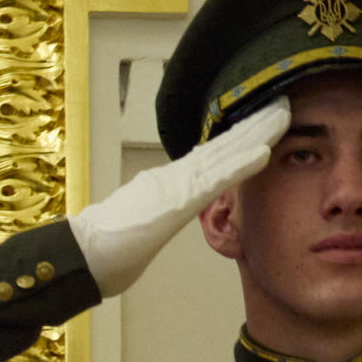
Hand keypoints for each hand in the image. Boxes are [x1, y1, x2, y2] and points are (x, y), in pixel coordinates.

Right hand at [67, 96, 289, 296]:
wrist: (78, 258)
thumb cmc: (101, 254)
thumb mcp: (134, 233)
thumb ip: (147, 222)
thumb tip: (151, 221)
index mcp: (164, 186)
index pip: (210, 158)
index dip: (237, 139)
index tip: (261, 123)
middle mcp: (171, 178)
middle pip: (221, 147)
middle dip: (253, 126)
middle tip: (283, 103)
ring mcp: (174, 186)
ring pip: (223, 154)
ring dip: (255, 134)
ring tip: (283, 114)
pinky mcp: (176, 201)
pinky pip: (215, 180)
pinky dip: (240, 165)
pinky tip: (264, 151)